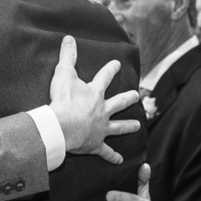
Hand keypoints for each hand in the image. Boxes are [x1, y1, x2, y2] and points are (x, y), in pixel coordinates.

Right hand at [49, 36, 140, 163]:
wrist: (63, 126)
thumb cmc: (62, 100)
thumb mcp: (63, 74)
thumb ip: (67, 56)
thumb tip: (68, 38)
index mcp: (95, 93)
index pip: (105, 77)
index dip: (111, 69)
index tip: (117, 64)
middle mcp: (102, 110)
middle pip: (119, 103)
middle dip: (128, 98)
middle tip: (137, 96)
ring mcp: (101, 128)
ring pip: (118, 127)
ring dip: (128, 126)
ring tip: (138, 125)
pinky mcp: (96, 144)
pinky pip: (106, 152)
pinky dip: (112, 157)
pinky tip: (119, 161)